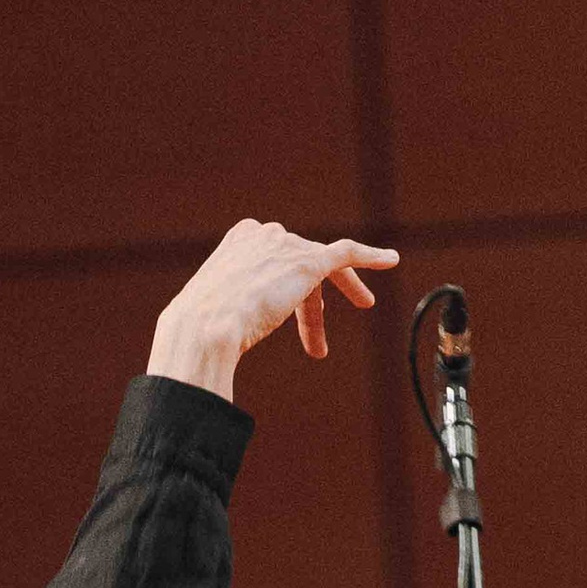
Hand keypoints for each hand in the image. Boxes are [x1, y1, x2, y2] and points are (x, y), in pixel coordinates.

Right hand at [149, 220, 398, 395]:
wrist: (202, 329)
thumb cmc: (196, 333)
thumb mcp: (206, 315)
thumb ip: (221, 314)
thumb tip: (203, 353)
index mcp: (239, 241)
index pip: (273, 263)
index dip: (288, 295)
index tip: (293, 320)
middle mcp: (263, 235)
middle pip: (298, 267)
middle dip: (311, 305)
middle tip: (317, 342)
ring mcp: (286, 245)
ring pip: (323, 267)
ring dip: (342, 291)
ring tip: (364, 306)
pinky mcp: (308, 261)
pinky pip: (346, 253)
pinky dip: (370, 256)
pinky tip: (390, 260)